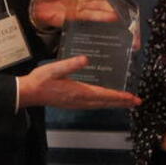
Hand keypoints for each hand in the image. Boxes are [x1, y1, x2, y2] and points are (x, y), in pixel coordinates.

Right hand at [17, 55, 141, 108]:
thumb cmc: (40, 80)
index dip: (119, 96)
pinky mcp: (73, 103)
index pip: (103, 95)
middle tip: (137, 102)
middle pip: (106, 103)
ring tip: (127, 103)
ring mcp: (77, 103)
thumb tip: (86, 59)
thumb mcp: (54, 69)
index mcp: (78, 91)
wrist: (29, 93)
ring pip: (101, 105)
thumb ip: (70, 64)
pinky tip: (106, 101)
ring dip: (115, 104)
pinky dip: (105, 104)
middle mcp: (80, 100)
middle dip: (122, 102)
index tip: (132, 97)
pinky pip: (94, 105)